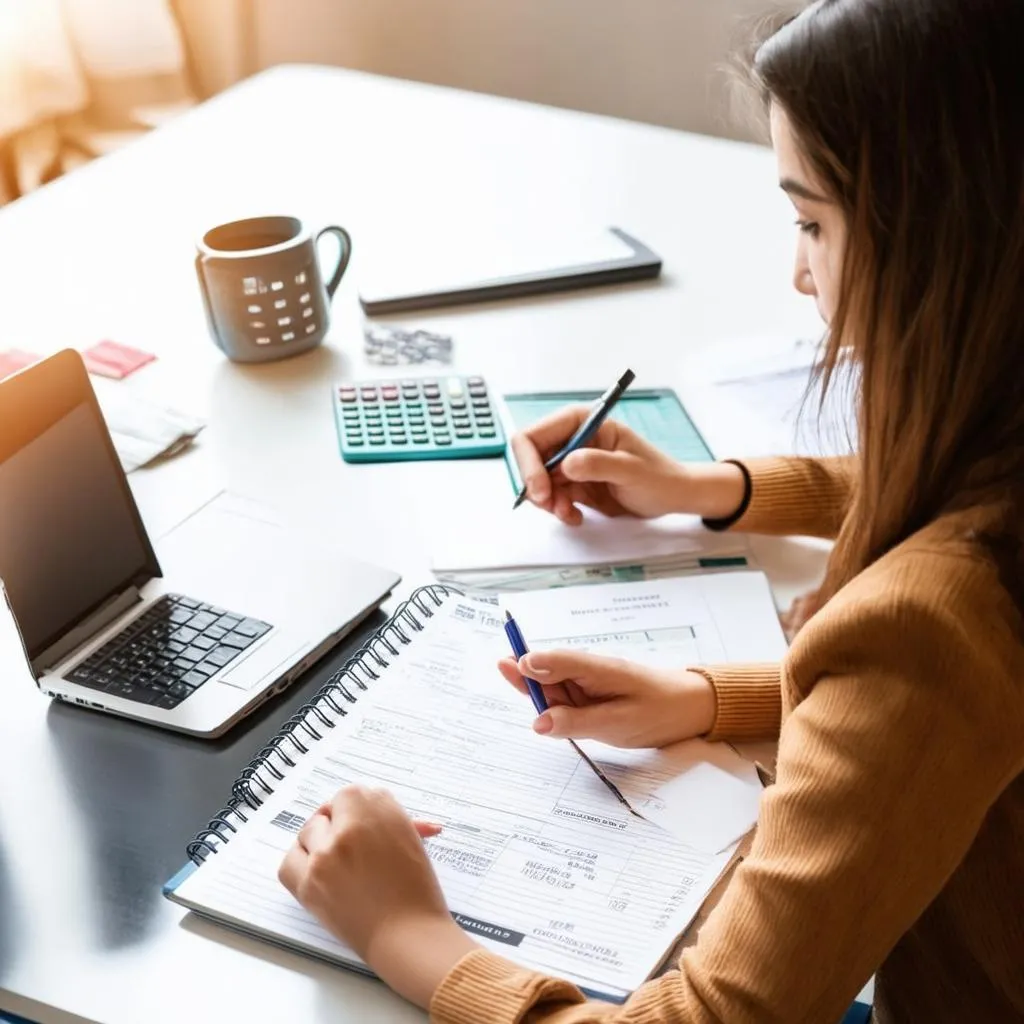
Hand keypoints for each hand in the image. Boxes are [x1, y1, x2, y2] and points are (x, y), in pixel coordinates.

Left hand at [278, 787, 475, 1008]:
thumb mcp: (409, 839)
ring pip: (309, 830)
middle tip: (352, 839)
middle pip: (330, 809)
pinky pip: (289, 860)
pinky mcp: (308, 884)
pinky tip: (315, 867)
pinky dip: (299, 860)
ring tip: (336, 856)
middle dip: (340, 821)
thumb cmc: (417, 889)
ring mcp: (324, 856)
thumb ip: (387, 818)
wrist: (408, 935)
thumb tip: (375, 811)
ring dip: (320, 839)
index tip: (362, 820)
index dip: (357, 809)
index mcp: (377, 810)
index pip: (353, 793)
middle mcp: (348, 827)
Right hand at [497, 649, 716, 747]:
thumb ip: (576, 722)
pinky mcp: (591, 698)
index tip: (509, 664)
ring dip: (540, 697)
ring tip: (527, 695)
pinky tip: (548, 716)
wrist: (691, 708)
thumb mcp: (619, 723)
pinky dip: (554, 709)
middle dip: (525, 675)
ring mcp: (588, 684)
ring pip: (552, 689)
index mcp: (596, 668)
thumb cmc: (660, 710)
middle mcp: (588, 671)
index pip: (557, 660)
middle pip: (547, 672)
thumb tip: (537, 722)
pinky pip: (564, 701)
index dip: (531, 661)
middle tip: (501, 667)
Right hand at [510, 404, 745, 524]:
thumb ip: (598, 464)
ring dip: (548, 502)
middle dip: (536, 485)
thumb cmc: (659, 477)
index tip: (542, 490)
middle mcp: (573, 439)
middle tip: (551, 506)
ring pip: (538, 481)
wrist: (673, 497)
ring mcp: (572, 462)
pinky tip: (576, 516)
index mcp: (583, 423)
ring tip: (569, 513)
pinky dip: (558, 510)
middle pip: (530, 459)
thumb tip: (567, 463)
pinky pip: (552, 497)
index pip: (535, 435)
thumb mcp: (631, 470)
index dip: (530, 462)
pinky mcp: (575, 483)